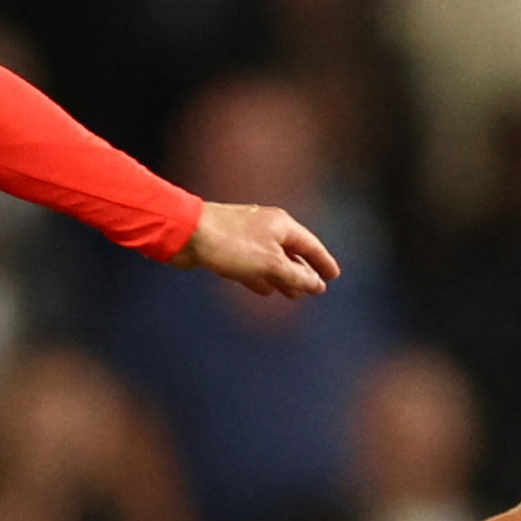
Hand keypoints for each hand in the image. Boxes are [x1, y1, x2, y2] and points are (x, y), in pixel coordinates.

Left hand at [177, 201, 338, 300]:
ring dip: (283, 278)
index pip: (310, 245)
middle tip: (315, 289)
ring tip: (292, 295)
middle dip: (303, 272)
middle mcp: (266, 228)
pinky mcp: (227, 249)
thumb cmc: (230, 244)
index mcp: (281, 225)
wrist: (186, 234)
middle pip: (291, 252)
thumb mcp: (270, 263)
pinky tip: (264, 290)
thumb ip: (295, 276)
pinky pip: (251, 266)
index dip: (323, 262)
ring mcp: (246, 237)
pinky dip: (261, 278)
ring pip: (271, 261)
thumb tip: (317, 285)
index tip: (334, 276)